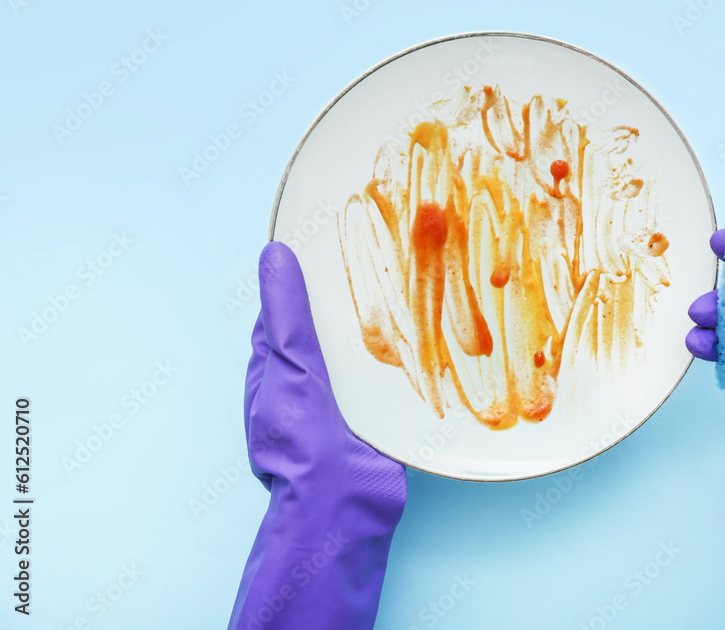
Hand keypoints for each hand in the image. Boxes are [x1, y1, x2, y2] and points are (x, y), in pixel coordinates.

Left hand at [228, 242, 406, 629]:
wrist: (344, 506)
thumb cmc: (304, 441)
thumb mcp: (292, 366)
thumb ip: (287, 315)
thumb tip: (274, 256)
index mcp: (275, 367)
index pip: (287, 310)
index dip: (305, 277)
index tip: (332, 243)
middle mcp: (305, 382)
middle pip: (327, 328)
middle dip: (349, 300)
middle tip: (383, 260)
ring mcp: (339, 401)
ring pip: (358, 352)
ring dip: (380, 330)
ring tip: (412, 289)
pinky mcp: (373, 416)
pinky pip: (385, 378)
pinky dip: (400, 361)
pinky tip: (425, 340)